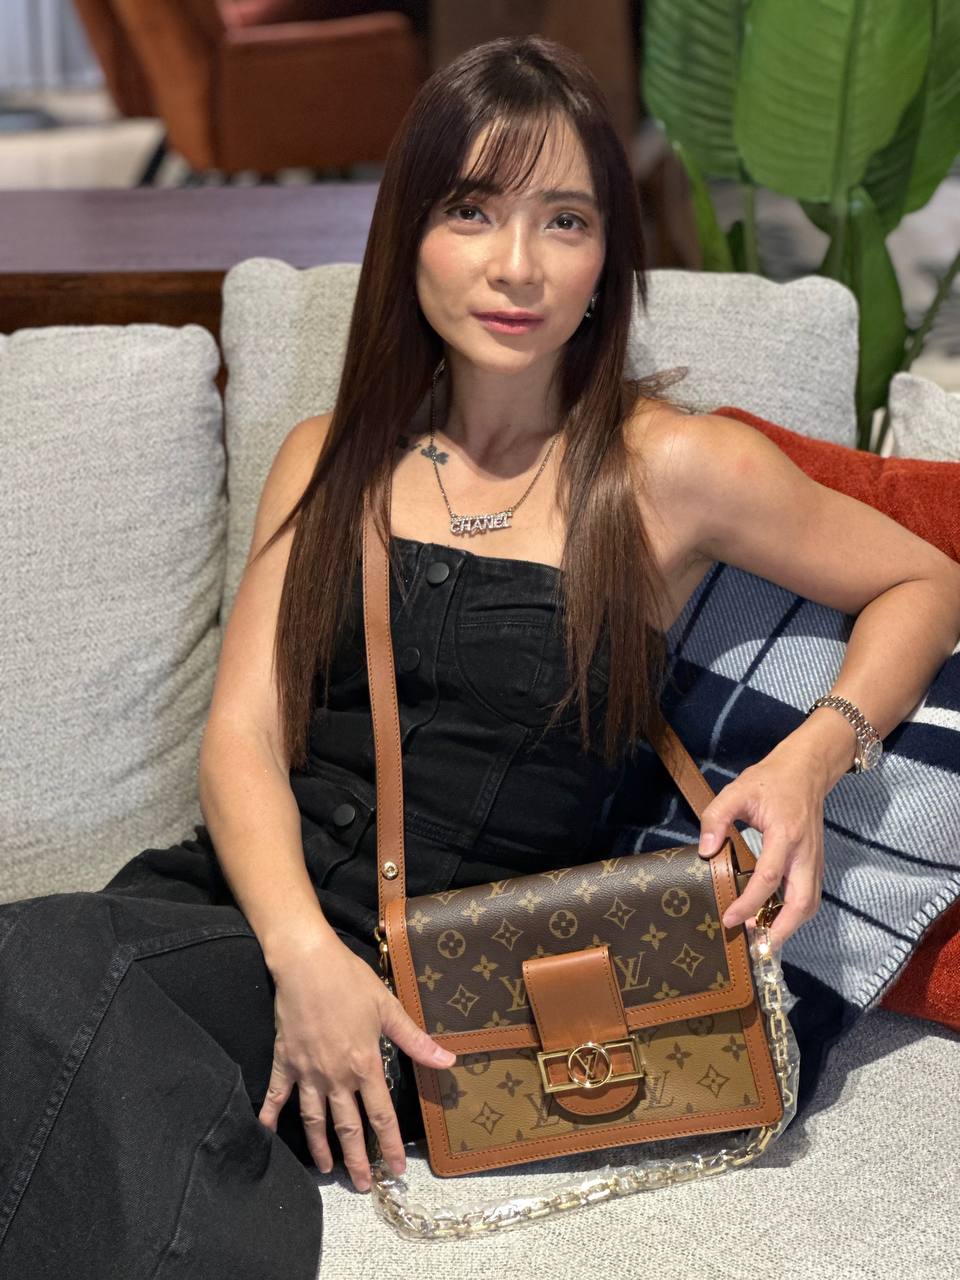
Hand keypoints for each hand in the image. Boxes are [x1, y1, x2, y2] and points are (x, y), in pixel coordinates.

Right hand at [256, 932, 456, 1191]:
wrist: (307, 963)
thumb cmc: (350, 981)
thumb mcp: (388, 1008)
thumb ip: (415, 1040)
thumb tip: (448, 1060)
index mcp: (364, 1064)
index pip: (381, 1115)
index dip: (389, 1145)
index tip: (395, 1169)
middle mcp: (336, 1076)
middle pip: (347, 1127)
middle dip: (356, 1160)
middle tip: (363, 1186)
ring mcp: (307, 1072)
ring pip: (314, 1120)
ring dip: (321, 1147)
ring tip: (327, 1170)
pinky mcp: (284, 1061)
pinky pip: (277, 1094)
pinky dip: (270, 1115)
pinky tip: (266, 1132)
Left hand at [696, 744, 825, 948]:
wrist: (807, 770)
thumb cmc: (770, 780)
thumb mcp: (737, 791)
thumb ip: (717, 817)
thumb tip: (705, 851)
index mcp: (785, 835)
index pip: (768, 878)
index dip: (749, 903)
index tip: (729, 919)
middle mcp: (805, 853)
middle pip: (801, 903)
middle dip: (781, 930)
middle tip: (756, 948)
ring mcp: (814, 860)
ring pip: (809, 904)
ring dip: (789, 926)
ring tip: (763, 940)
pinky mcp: (815, 863)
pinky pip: (809, 896)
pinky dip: (794, 914)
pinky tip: (774, 920)